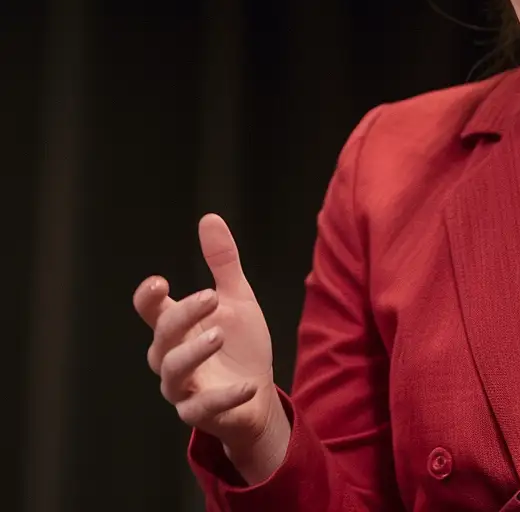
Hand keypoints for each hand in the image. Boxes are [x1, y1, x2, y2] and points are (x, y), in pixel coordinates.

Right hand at [133, 214, 289, 484]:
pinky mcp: (199, 413)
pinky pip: (202, 409)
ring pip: (172, 373)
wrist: (258, 394)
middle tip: (210, 296)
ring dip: (193, 353)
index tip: (158, 282)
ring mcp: (183, 388)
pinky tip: (249, 384)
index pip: (153, 313)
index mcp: (179, 328)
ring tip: (218, 334)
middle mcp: (173, 358)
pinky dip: (224, 397)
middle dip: (181, 317)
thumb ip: (223, 262)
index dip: (148, 299)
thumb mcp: (236, 298)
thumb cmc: (239, 343)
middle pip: (162, 338)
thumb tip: (209, 218)